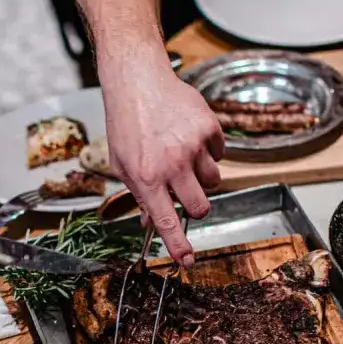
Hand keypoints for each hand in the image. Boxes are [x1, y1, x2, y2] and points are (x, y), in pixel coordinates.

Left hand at [104, 65, 224, 265]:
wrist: (138, 82)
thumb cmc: (126, 124)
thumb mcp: (122, 165)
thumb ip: (139, 195)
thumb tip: (152, 223)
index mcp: (146, 177)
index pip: (166, 221)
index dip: (179, 245)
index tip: (188, 261)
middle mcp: (171, 165)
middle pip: (201, 207)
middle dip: (196, 208)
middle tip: (187, 194)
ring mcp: (193, 146)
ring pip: (214, 181)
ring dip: (202, 178)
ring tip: (184, 158)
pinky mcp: (209, 128)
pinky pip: (219, 153)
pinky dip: (209, 152)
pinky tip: (190, 137)